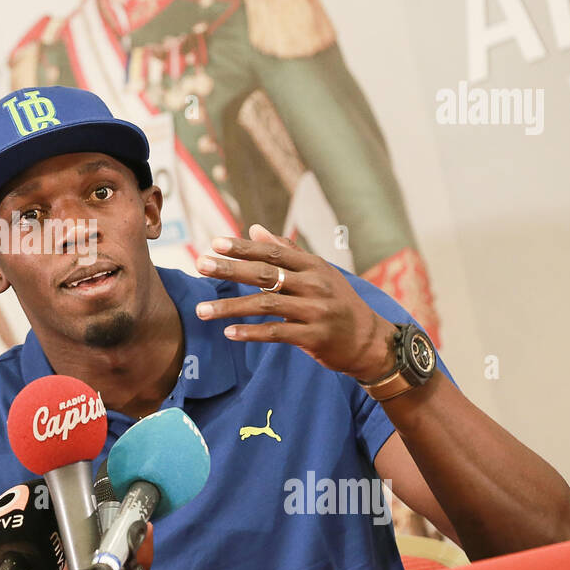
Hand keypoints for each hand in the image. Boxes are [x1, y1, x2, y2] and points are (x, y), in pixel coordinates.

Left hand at [194, 224, 396, 382]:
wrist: (369, 341)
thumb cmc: (338, 302)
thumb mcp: (318, 272)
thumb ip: (286, 251)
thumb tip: (255, 227)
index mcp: (313, 266)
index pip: (273, 252)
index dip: (243, 247)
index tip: (215, 243)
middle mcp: (315, 285)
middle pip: (265, 274)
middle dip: (230, 269)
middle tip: (201, 265)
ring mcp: (316, 311)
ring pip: (266, 305)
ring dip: (230, 307)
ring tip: (202, 310)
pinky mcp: (315, 337)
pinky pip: (277, 333)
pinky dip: (251, 332)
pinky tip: (229, 332)